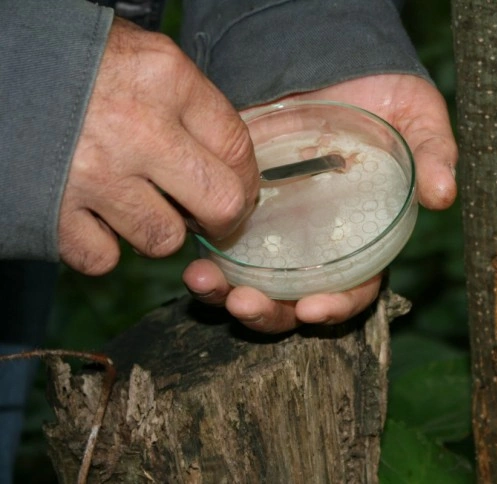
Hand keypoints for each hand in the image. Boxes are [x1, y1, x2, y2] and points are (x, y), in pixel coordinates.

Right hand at [59, 19, 258, 274]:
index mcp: (164, 79)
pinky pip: (104, 259)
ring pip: (164, 240)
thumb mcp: (137, 56)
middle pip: (221, 204)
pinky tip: (91, 217)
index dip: (247, 178)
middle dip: (223, 218)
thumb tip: (225, 155)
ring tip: (134, 204)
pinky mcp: (50, 212)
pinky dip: (101, 247)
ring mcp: (93, 175)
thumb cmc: (66, 59)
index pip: (238, 146)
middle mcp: (136, 128)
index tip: (240, 188)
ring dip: (156, 230)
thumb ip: (185, 102)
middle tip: (207, 215)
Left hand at [183, 74, 457, 332]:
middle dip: (269, 312)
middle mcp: (319, 245)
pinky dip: (208, 261)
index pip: (354, 289)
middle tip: (245, 303)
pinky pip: (223, 246)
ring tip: (205, 285)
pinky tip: (192, 261)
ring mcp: (279, 230)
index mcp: (363, 240)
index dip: (337, 307)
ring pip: (253, 282)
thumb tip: (442, 193)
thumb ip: (434, 154)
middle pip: (294, 300)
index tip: (312, 308)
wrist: (333, 63)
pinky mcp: (244, 208)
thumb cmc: (386, 97)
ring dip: (229, 295)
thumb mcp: (419, 118)